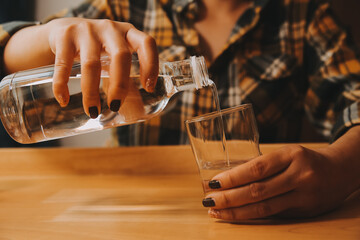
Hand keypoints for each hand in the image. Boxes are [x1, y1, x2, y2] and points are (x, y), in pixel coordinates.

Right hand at [46, 18, 157, 117]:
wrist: (63, 31)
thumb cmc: (96, 49)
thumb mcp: (114, 55)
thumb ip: (125, 75)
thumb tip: (137, 112)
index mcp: (128, 33)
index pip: (146, 43)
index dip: (151, 65)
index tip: (149, 88)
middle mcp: (110, 28)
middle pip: (121, 56)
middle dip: (120, 85)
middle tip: (115, 106)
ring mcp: (86, 30)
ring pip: (92, 64)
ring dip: (92, 92)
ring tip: (93, 111)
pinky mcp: (64, 36)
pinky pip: (64, 65)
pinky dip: (62, 86)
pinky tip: (63, 100)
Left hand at [202, 144, 357, 220]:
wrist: (341, 171)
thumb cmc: (305, 159)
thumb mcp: (286, 154)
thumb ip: (262, 165)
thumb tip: (227, 177)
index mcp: (291, 155)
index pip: (257, 168)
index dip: (233, 178)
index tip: (213, 183)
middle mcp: (299, 175)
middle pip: (258, 190)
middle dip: (229, 198)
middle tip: (208, 200)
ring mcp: (304, 195)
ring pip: (264, 207)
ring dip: (236, 212)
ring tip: (216, 212)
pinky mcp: (305, 211)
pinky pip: (274, 214)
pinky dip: (252, 216)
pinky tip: (236, 216)